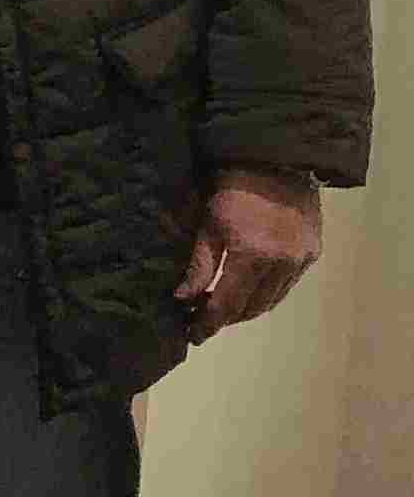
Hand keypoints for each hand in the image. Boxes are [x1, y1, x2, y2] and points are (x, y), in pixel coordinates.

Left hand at [177, 166, 320, 339]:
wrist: (275, 161)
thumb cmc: (231, 189)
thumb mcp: (207, 226)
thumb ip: (199, 267)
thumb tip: (183, 299)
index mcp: (253, 257)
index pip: (228, 304)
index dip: (209, 323)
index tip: (192, 335)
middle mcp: (282, 264)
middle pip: (251, 308)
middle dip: (226, 318)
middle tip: (202, 320)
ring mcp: (301, 259)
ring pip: (271, 300)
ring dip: (246, 309)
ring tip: (222, 309)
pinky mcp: (312, 253)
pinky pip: (286, 285)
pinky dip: (266, 294)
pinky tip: (248, 291)